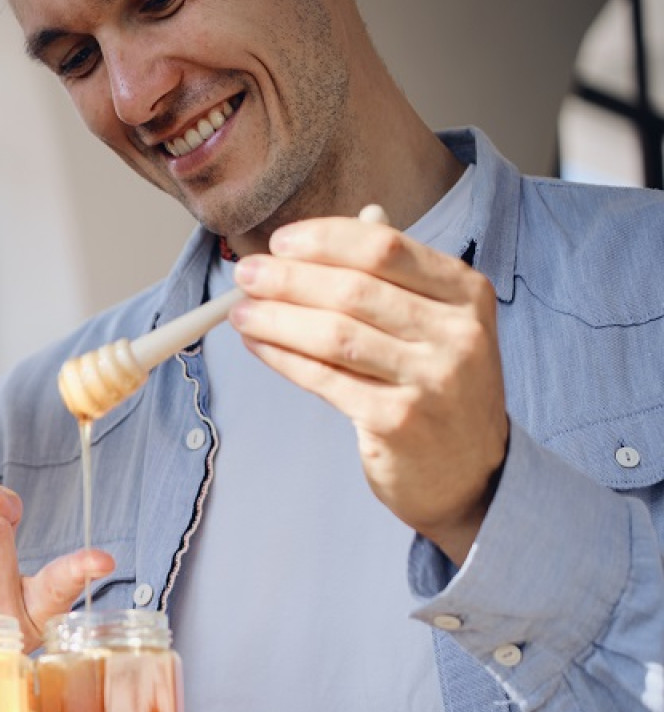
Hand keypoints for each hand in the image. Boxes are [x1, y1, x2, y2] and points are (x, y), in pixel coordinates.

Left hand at [229, 216, 508, 563]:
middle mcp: (457, 333)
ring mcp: (430, 379)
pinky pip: (324, 379)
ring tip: (240, 312)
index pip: (385, 248)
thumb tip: (303, 246)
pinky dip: (283, 358)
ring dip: (277, 318)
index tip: (281, 242)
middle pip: (353, 290)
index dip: (324, 239)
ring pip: (334, 335)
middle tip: (246, 275)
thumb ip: (386, 281)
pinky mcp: (397, 421)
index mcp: (466, 293)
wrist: (470, 472)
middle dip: (288, 278)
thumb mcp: (436, 324)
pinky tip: (258, 345)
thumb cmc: (437, 386)